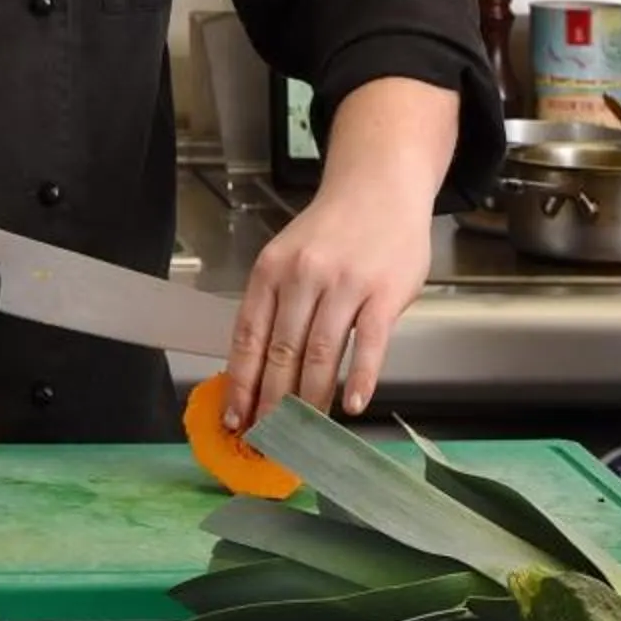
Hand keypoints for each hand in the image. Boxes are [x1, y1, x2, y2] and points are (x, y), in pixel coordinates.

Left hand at [221, 180, 435, 433]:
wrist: (381, 184)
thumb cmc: (334, 228)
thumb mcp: (290, 256)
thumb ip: (276, 304)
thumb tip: (257, 369)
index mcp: (271, 270)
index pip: (249, 337)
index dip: (241, 383)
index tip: (236, 418)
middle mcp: (304, 275)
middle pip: (282, 352)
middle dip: (272, 401)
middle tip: (269, 436)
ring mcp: (346, 283)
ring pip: (322, 353)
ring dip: (311, 398)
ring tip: (306, 429)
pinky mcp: (385, 291)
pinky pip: (370, 343)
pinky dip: (361, 377)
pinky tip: (353, 404)